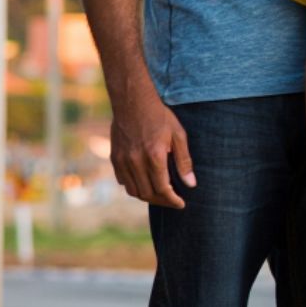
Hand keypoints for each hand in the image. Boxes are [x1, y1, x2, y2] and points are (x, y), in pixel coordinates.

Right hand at [110, 92, 192, 207]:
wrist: (132, 102)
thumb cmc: (159, 117)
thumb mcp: (179, 135)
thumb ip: (184, 161)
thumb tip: (191, 183)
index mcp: (154, 156)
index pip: (163, 189)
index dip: (172, 200)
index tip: (181, 204)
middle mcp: (136, 161)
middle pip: (147, 193)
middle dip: (162, 201)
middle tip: (173, 201)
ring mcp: (122, 161)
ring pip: (133, 190)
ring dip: (147, 196)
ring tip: (161, 195)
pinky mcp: (114, 158)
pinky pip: (123, 181)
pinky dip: (134, 187)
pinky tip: (145, 183)